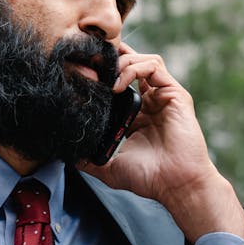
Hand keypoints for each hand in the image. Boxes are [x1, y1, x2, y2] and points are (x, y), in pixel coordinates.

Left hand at [79, 43, 243, 244]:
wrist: (175, 185)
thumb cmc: (149, 178)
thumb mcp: (111, 167)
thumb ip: (90, 161)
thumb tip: (68, 158)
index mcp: (137, 114)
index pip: (119, 82)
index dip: (102, 74)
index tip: (82, 75)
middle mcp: (151, 101)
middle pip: (131, 64)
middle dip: (111, 59)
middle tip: (90, 64)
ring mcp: (164, 96)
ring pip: (142, 60)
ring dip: (121, 62)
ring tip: (105, 78)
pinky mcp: (175, 93)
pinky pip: (154, 66)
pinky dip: (133, 68)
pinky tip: (117, 85)